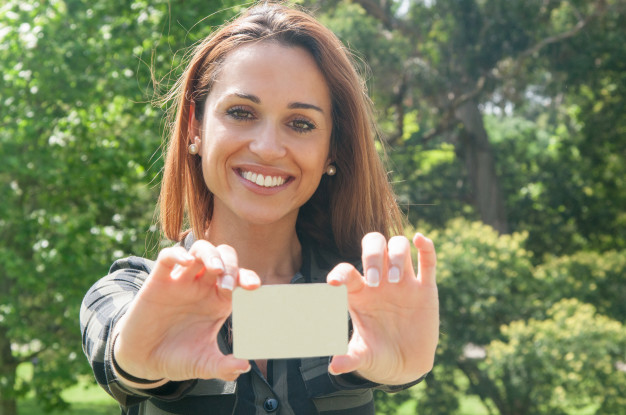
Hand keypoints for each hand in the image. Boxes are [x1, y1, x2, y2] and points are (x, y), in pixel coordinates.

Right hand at [112, 240, 259, 385]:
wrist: (143, 361)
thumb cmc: (176, 357)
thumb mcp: (203, 365)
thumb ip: (224, 367)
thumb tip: (244, 367)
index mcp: (218, 301)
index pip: (239, 278)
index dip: (248, 277)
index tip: (254, 287)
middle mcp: (202, 287)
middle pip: (223, 257)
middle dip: (231, 265)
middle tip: (229, 286)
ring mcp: (181, 282)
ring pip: (200, 250)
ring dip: (211, 254)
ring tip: (215, 270)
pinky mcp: (158, 282)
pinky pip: (168, 257)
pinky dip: (178, 254)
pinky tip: (186, 262)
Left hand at [327, 232, 438, 384]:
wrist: (405, 365)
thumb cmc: (378, 356)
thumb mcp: (363, 357)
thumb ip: (349, 358)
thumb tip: (334, 367)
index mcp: (359, 293)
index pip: (346, 271)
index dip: (340, 272)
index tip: (335, 283)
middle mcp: (380, 281)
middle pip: (373, 245)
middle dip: (373, 256)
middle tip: (376, 281)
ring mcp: (403, 282)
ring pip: (399, 246)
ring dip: (397, 255)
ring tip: (397, 280)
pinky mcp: (425, 289)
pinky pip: (428, 260)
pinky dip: (427, 246)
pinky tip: (421, 240)